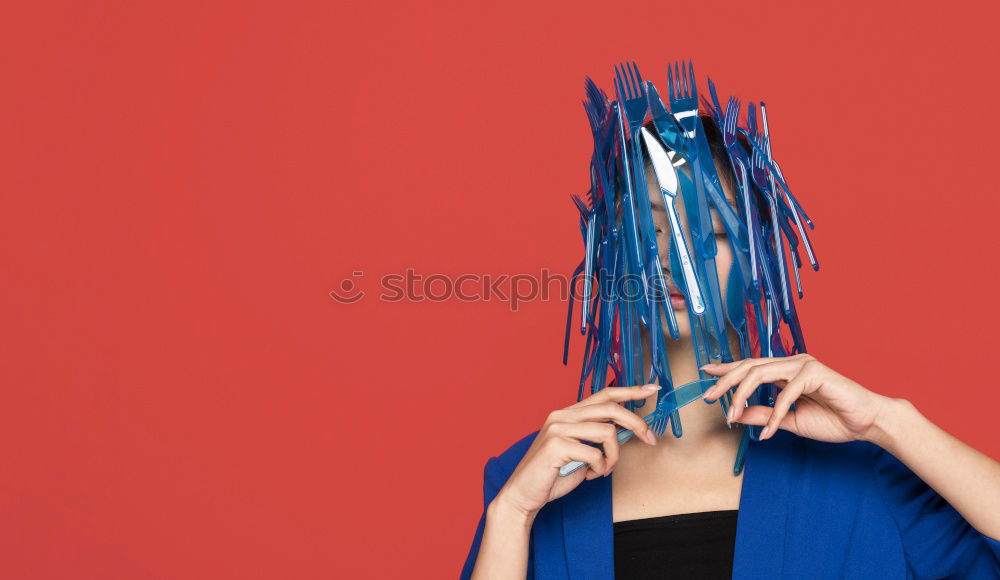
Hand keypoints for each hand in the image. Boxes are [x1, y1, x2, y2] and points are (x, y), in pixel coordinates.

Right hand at [492, 385, 659, 518]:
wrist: (523, 494)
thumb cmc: (553, 474)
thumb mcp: (581, 451)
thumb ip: (598, 437)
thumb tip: (627, 431)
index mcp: (568, 413)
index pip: (604, 394)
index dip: (630, 390)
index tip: (651, 388)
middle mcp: (562, 415)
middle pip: (611, 408)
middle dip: (637, 423)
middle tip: (650, 439)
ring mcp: (558, 428)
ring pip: (607, 432)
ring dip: (614, 456)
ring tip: (604, 469)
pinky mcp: (556, 445)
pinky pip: (595, 454)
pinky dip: (600, 468)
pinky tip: (590, 475)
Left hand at [700, 354, 893, 442]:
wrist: (867, 423)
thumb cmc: (834, 420)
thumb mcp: (790, 422)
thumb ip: (765, 415)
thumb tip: (737, 414)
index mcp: (786, 371)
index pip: (750, 365)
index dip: (727, 368)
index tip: (706, 372)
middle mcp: (792, 363)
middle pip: (749, 366)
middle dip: (725, 381)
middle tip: (708, 397)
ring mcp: (803, 365)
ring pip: (760, 373)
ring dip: (742, 395)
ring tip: (731, 415)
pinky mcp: (815, 373)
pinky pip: (785, 394)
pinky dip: (775, 414)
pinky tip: (769, 432)